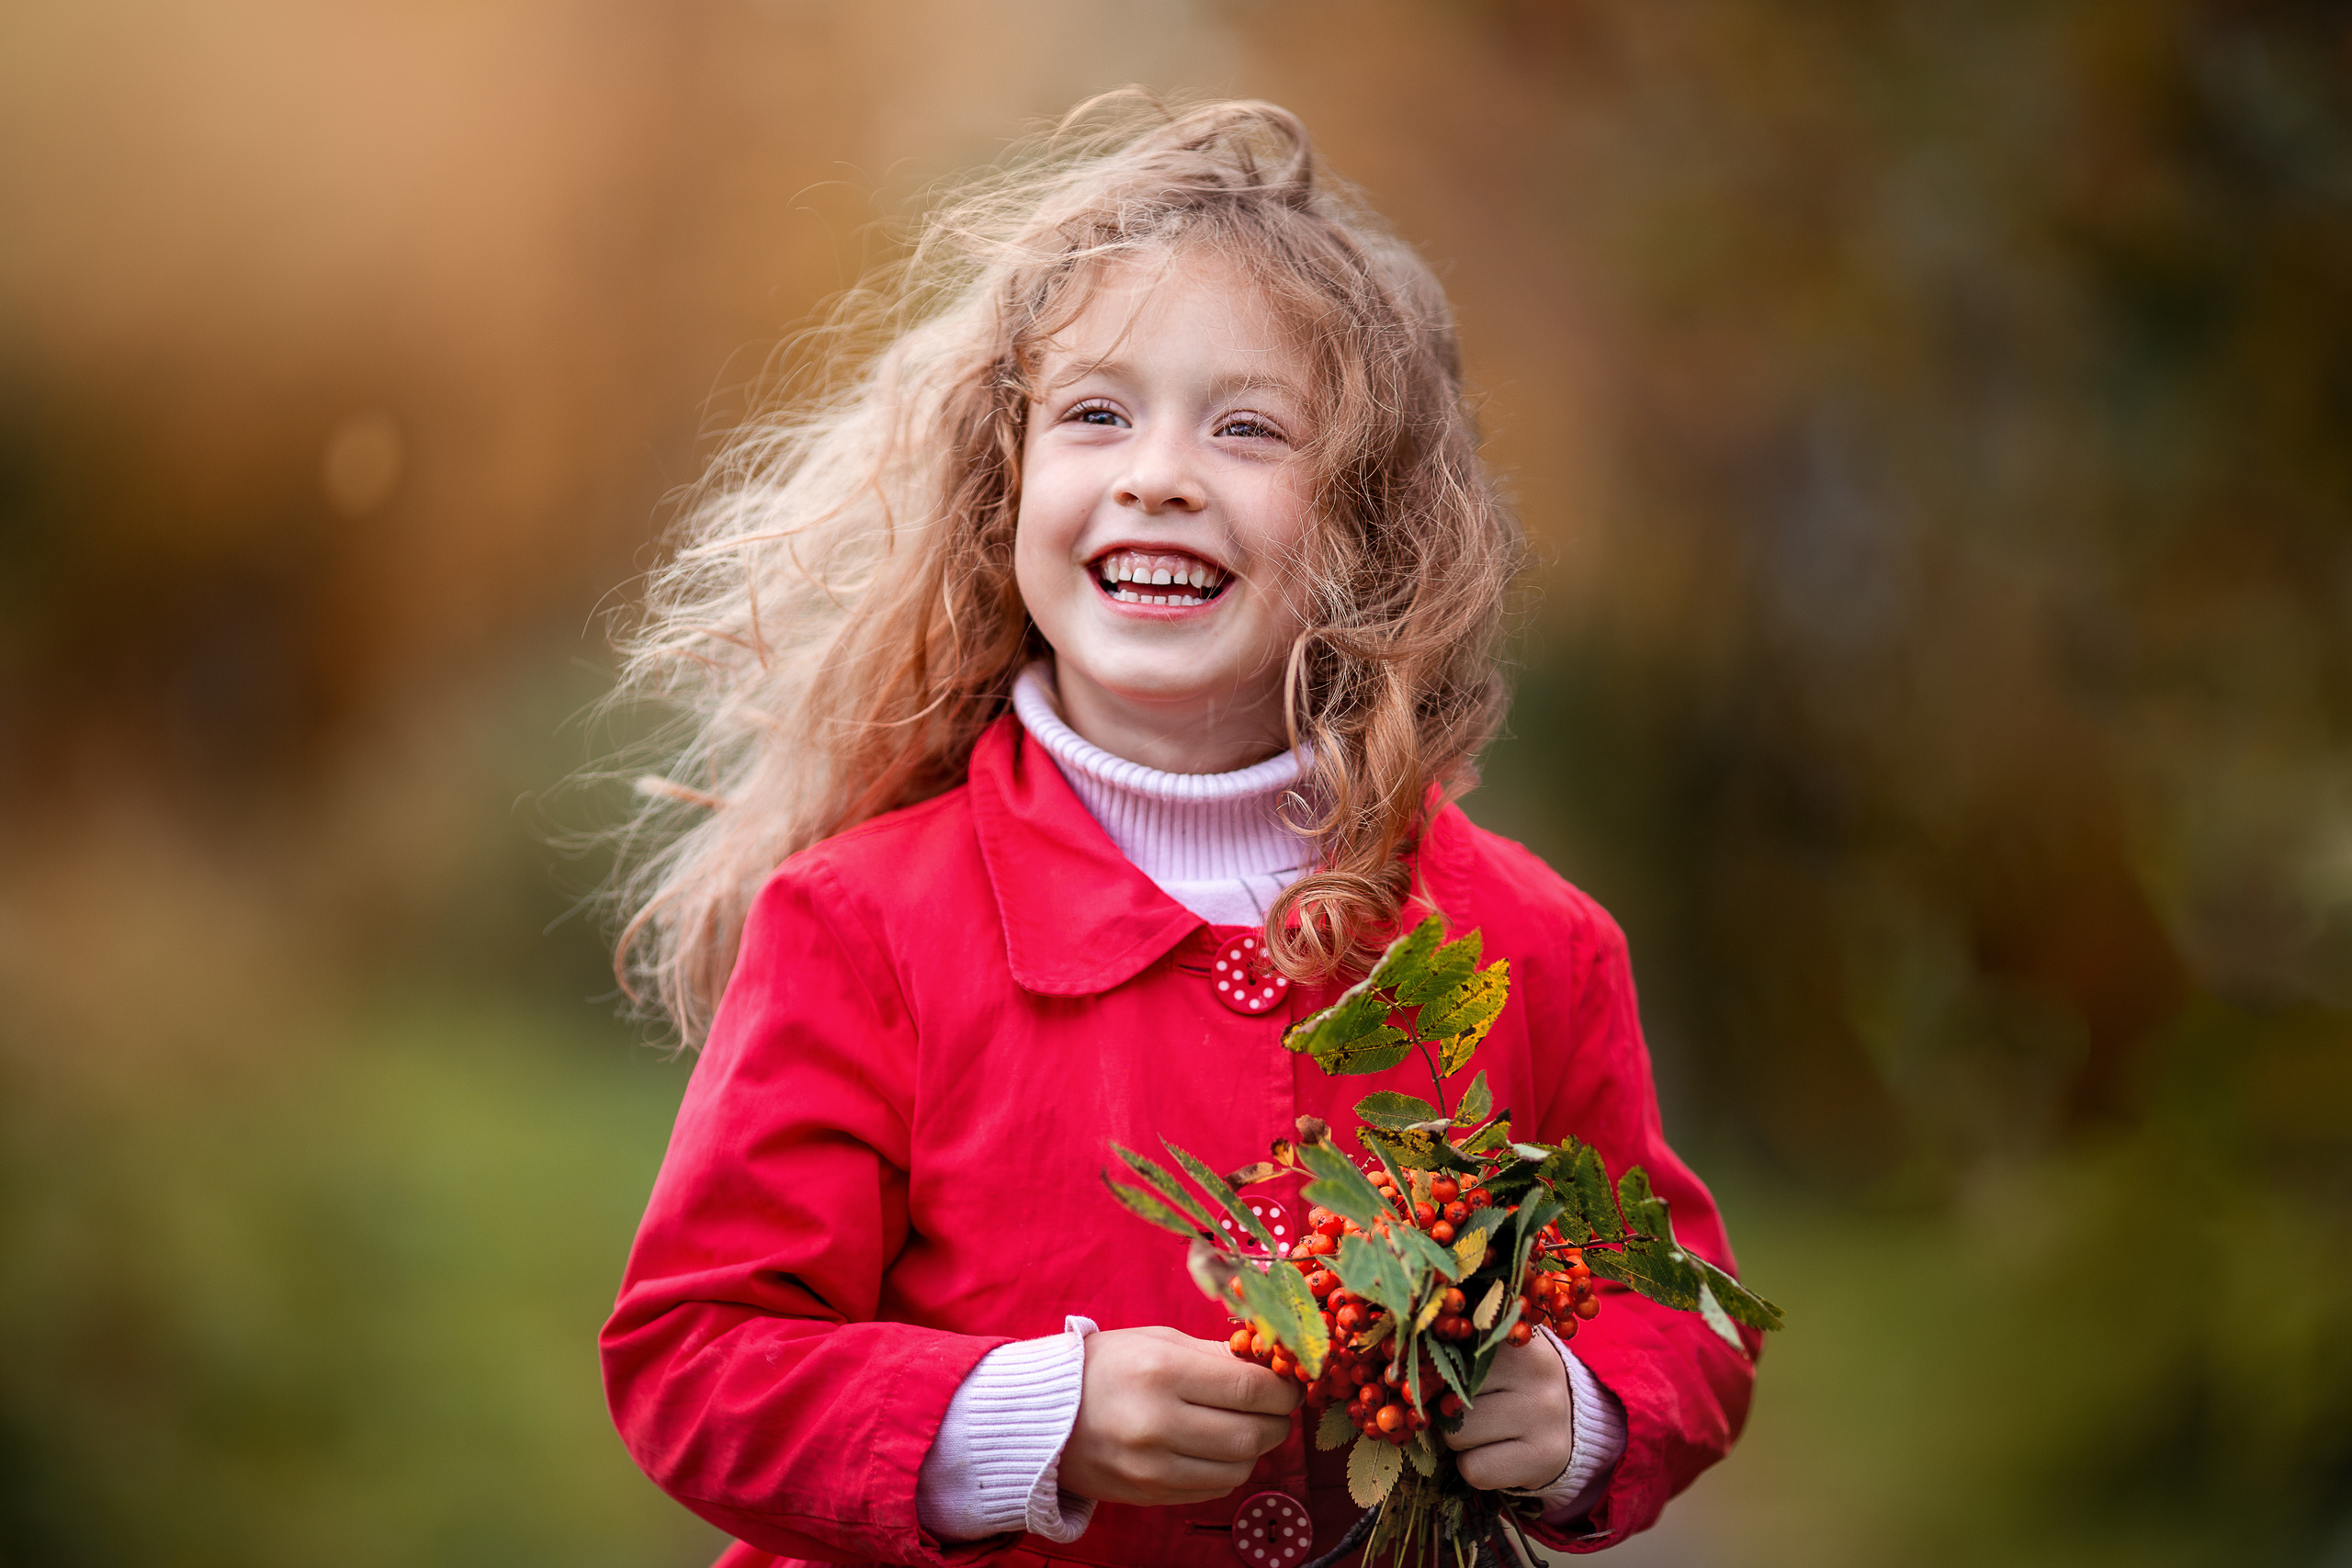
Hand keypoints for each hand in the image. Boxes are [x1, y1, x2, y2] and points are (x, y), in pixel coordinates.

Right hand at [1058, 1326, 1302, 1505]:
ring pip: (1239, 1467)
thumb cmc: (1105, 1367)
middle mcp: (1158, 1423)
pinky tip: (1216, 1446)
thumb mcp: (1158, 1341)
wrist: (1042, 1416)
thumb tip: (1271, 1366)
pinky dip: (1227, 1468)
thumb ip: (1216, 1355)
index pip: (1251, 1388)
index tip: (1289, 1381)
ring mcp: (1153, 1467)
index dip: (1283, 1387)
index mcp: (1162, 1371)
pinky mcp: (1150, 1495)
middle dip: (1278, 1419)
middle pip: (1253, 1434)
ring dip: (1255, 1447)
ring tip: (1244, 1424)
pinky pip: (1213, 1489)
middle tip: (1276, 1405)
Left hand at [1439, 1334, 1572, 1491]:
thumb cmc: (1512, 1384)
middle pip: (1448, 1395)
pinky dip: (1474, 1467)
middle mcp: (1536, 1371)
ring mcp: (1545, 1415)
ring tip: (1487, 1430)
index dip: (1436, 1371)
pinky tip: (1497, 1454)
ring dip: (1459, 1440)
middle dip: (1447, 1409)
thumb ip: (1456, 1354)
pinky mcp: (1544, 1458)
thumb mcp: (1493, 1357)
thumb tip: (1403, 1375)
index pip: (1449, 1351)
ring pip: (1456, 1434)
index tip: (1444, 1377)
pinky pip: (1474, 1470)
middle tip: (1473, 1409)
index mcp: (1515, 1338)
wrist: (1570, 1424)